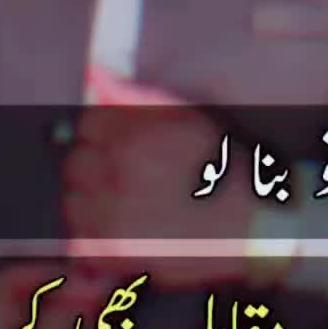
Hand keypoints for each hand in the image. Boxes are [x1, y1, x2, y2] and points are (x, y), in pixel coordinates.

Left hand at [62, 65, 258, 289]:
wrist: (253, 228)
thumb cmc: (226, 173)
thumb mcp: (189, 120)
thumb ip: (138, 97)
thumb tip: (97, 75)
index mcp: (134, 137)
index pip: (88, 126)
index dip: (105, 135)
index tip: (118, 145)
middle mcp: (117, 175)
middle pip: (76, 163)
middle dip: (97, 168)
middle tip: (127, 179)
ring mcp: (113, 216)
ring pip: (73, 203)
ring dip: (93, 202)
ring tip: (128, 207)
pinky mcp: (115, 253)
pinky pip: (82, 240)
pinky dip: (97, 236)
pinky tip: (125, 231)